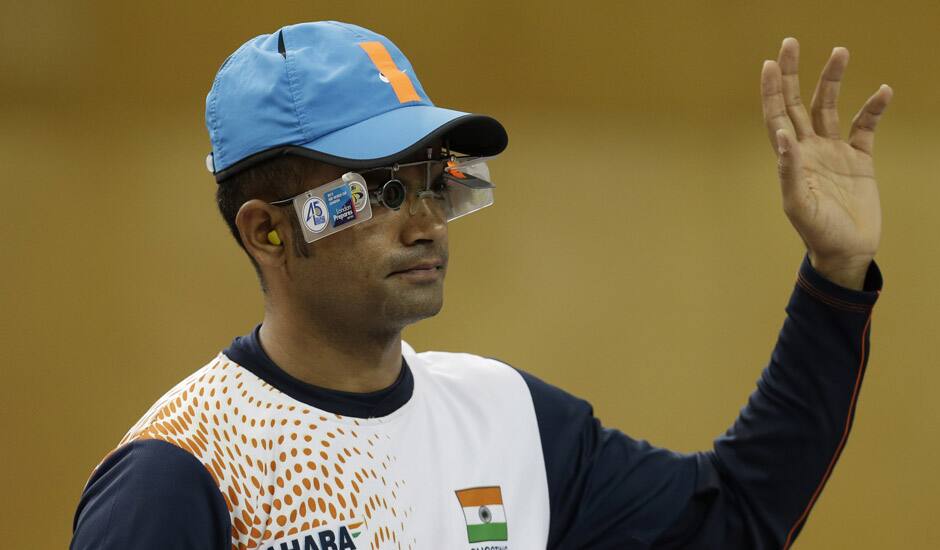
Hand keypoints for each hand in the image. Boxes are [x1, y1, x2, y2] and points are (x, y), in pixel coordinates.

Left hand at [761, 37, 891, 289]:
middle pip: (798, 103)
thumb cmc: (818, 233)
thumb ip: (789, 171)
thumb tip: (783, 137)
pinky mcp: (860, 159)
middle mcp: (809, 149)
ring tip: (840, 52)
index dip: (772, 91)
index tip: (771, 63)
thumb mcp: (799, 205)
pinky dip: (874, 108)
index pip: (776, 116)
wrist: (848, 252)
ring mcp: (834, 152)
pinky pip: (866, 126)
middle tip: (790, 42)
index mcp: (790, 158)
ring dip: (833, 80)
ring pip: (830, 107)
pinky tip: (883, 91)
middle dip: (793, 74)